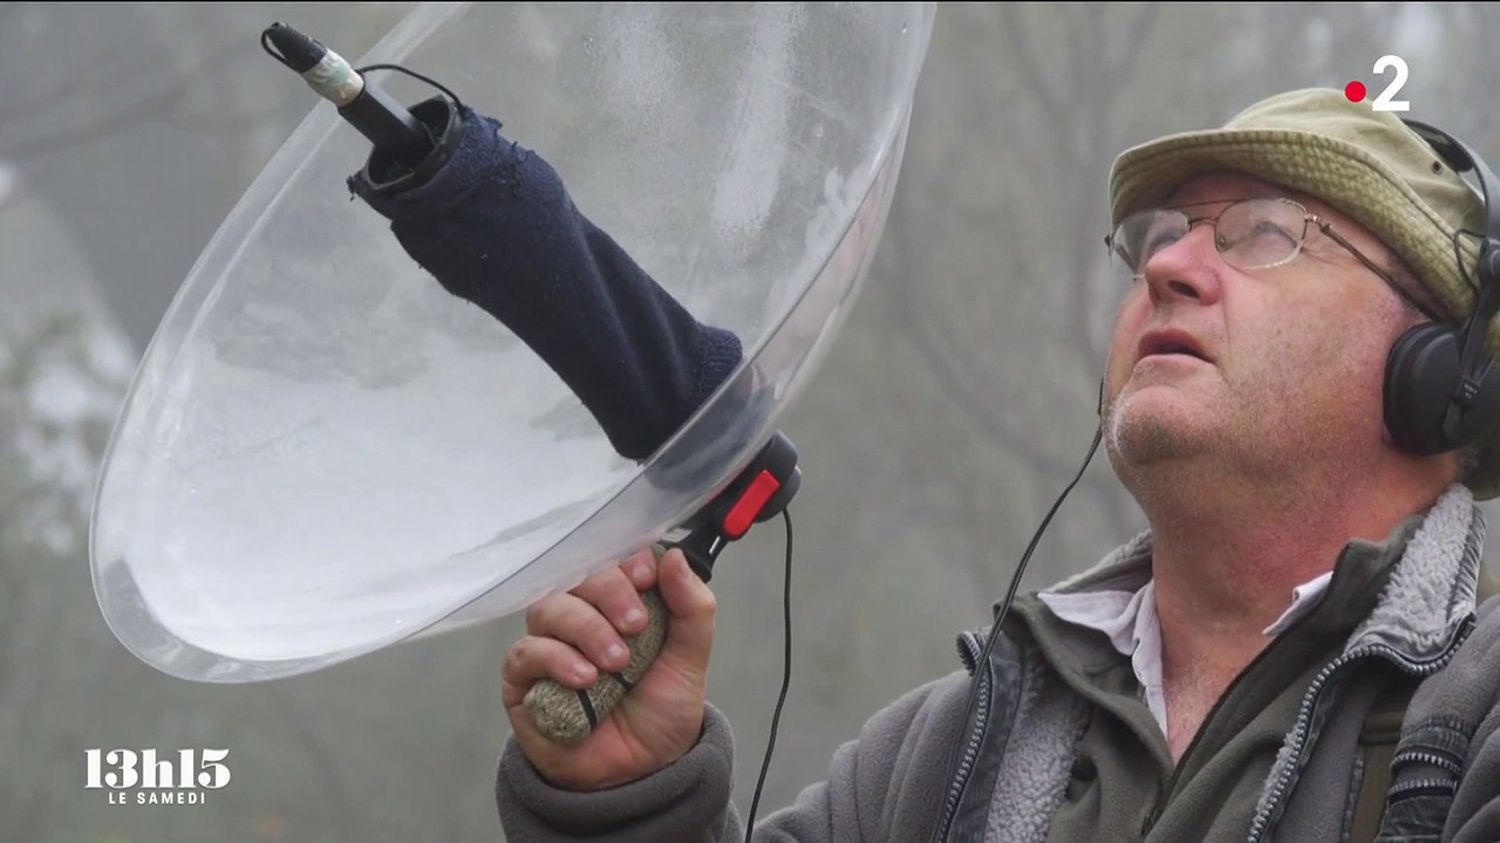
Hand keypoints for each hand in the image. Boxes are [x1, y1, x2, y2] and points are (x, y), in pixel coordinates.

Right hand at [502, 546, 716, 790]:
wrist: (639, 773)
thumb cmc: (660, 713)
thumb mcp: (690, 660)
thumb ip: (692, 608)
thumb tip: (674, 557)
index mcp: (621, 603)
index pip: (613, 560)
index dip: (626, 561)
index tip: (646, 576)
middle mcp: (582, 616)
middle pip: (578, 577)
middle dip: (609, 593)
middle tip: (636, 626)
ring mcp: (550, 644)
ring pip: (549, 608)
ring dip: (585, 628)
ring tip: (615, 664)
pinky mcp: (524, 678)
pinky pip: (526, 651)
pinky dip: (556, 659)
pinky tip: (584, 679)